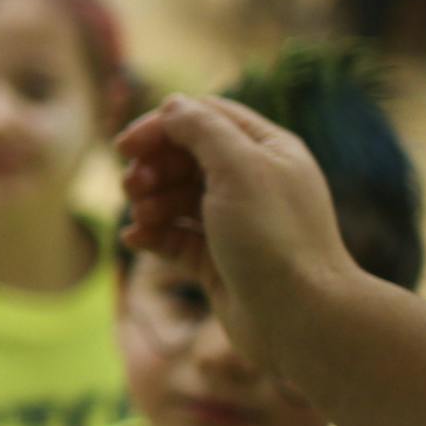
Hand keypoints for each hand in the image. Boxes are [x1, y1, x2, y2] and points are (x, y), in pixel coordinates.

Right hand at [115, 94, 358, 378]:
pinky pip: (176, 238)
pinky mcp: (219, 262)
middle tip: (132, 186)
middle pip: (187, 157)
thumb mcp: (239, 168)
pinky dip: (153, 234)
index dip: (162, 126)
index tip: (125, 146)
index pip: (206, 118)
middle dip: (153, 166)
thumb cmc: (274, 238)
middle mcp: (253, 183)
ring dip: (150, 200)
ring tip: (141, 216)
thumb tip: (172, 106)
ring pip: (178, 197)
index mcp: (267, 151)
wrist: (300, 318)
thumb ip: (202, 129)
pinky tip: (135, 239)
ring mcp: (235, 224)